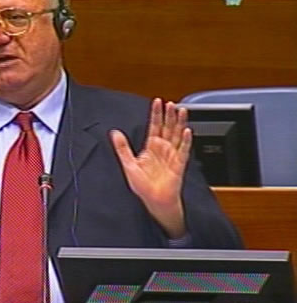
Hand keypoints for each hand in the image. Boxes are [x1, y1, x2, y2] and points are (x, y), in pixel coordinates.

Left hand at [110, 98, 191, 237]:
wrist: (153, 201)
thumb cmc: (142, 185)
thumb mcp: (128, 164)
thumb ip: (122, 148)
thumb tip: (114, 133)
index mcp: (151, 147)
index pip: (154, 126)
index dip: (156, 114)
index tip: (157, 101)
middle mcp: (163, 149)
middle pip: (167, 128)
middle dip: (169, 115)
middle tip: (171, 103)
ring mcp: (172, 155)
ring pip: (177, 135)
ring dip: (179, 123)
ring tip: (181, 110)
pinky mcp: (179, 164)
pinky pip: (183, 151)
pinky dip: (185, 141)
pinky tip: (187, 131)